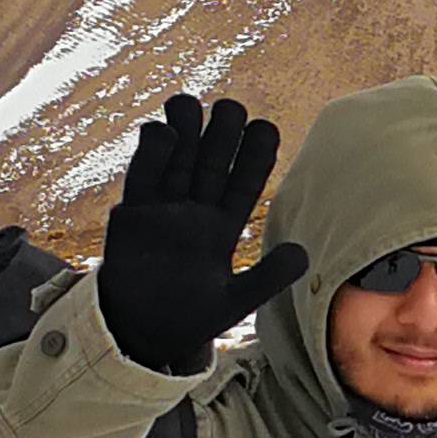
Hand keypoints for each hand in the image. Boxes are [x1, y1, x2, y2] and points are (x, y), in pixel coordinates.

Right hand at [93, 93, 300, 375]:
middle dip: (221, 134)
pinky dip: (150, 154)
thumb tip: (303, 254)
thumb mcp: (234, 303)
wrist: (138, 334)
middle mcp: (195, 210)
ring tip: (187, 103)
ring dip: (184, 130)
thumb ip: (268, 279)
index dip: (255, 156)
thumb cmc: (187, 319)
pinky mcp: (133, 213)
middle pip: (211, 162)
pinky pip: (143, 177)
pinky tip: (160, 131)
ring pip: (177, 160)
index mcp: (223, 227)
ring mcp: (163, 208)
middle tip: (229, 108)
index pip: (244, 183)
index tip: (265, 128)